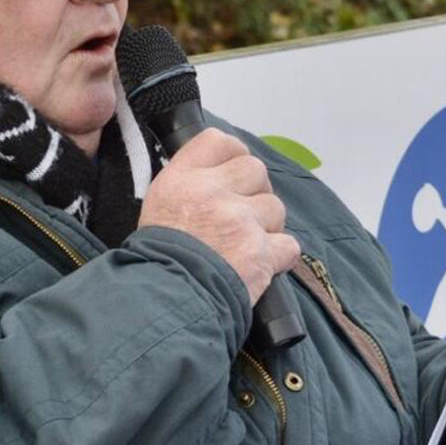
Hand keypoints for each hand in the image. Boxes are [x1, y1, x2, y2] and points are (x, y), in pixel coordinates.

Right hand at [138, 128, 300, 303]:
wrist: (165, 304)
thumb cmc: (157, 261)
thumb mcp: (157, 208)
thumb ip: (186, 186)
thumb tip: (216, 177)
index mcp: (182, 179)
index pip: (220, 141)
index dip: (233, 154)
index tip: (233, 172)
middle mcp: (212, 193)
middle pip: (255, 169)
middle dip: (255, 191)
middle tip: (241, 214)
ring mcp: (239, 221)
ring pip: (275, 207)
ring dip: (266, 226)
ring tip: (243, 246)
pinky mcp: (261, 252)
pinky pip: (288, 245)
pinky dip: (278, 257)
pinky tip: (259, 265)